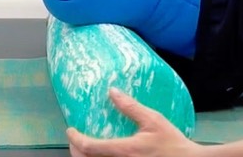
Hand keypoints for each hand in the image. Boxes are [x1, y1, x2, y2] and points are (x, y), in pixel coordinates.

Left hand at [66, 88, 203, 156]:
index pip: (90, 147)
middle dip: (75, 150)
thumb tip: (113, 91)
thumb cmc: (172, 143)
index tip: (71, 130)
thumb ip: (131, 107)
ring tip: (84, 147)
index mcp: (125, 150)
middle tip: (74, 139)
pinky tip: (99, 154)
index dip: (75, 138)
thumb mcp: (153, 120)